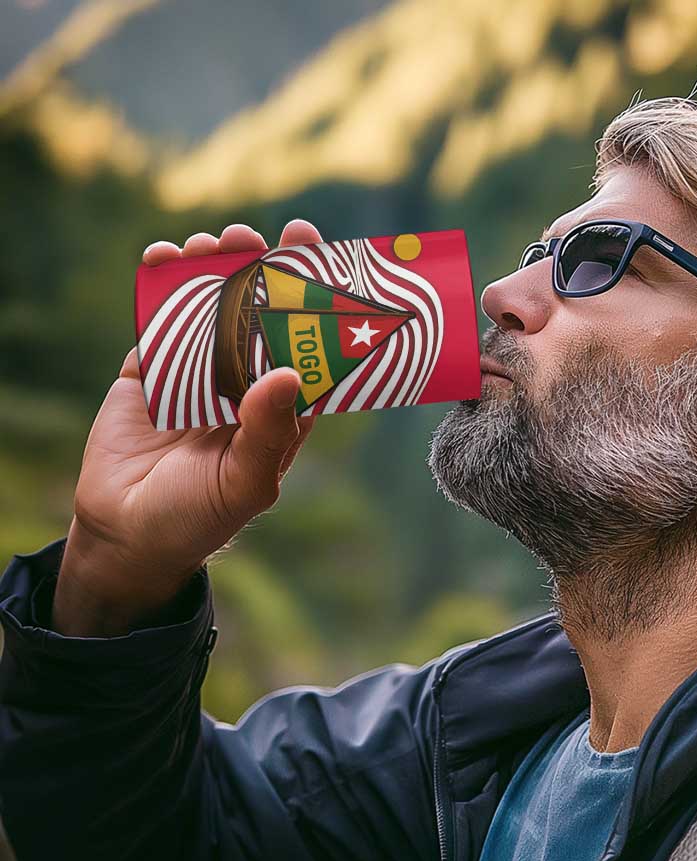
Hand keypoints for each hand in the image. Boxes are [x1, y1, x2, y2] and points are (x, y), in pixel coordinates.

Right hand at [52, 220, 324, 635]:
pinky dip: (161, 285)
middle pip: (259, 315)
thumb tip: (288, 374)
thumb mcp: (244, 483)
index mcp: (280, 408)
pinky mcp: (151, 370)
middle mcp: (245, 383)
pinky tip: (164, 258)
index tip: (316, 254)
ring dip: (213, 270)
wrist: (127, 534)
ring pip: (211, 308)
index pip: (306, 345)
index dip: (314, 300)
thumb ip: (268, 433)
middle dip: (260, 271)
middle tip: (256, 237)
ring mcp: (197, 373)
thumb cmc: (200, 517)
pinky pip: (159, 320)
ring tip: (212, 244)